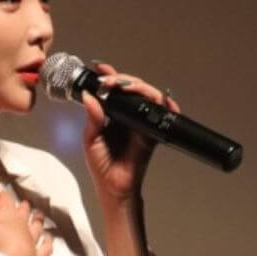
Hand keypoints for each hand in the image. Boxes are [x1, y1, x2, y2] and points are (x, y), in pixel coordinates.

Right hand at [0, 189, 52, 255]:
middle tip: (24, 204)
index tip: (1, 195)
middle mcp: (22, 226)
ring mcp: (31, 242)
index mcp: (8, 215)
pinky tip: (50, 242)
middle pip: (23, 213)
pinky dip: (48, 245)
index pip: (5, 201)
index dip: (2, 198)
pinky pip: (45, 250)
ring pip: (37, 228)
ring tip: (39, 217)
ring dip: (37, 222)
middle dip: (23, 208)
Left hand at [82, 61, 180, 201]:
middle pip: (132, 88)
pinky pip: (164, 114)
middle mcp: (128, 115)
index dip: (109, 77)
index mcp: (111, 114)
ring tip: (126, 86)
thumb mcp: (90, 138)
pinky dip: (166, 104)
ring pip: (147, 96)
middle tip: (110, 80)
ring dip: (139, 87)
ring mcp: (142, 122)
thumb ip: (92, 118)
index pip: (112, 90)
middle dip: (123, 80)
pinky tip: (160, 99)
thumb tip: (89, 96)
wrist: (113, 186)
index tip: (100, 69)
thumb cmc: (101, 165)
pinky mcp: (154, 132)